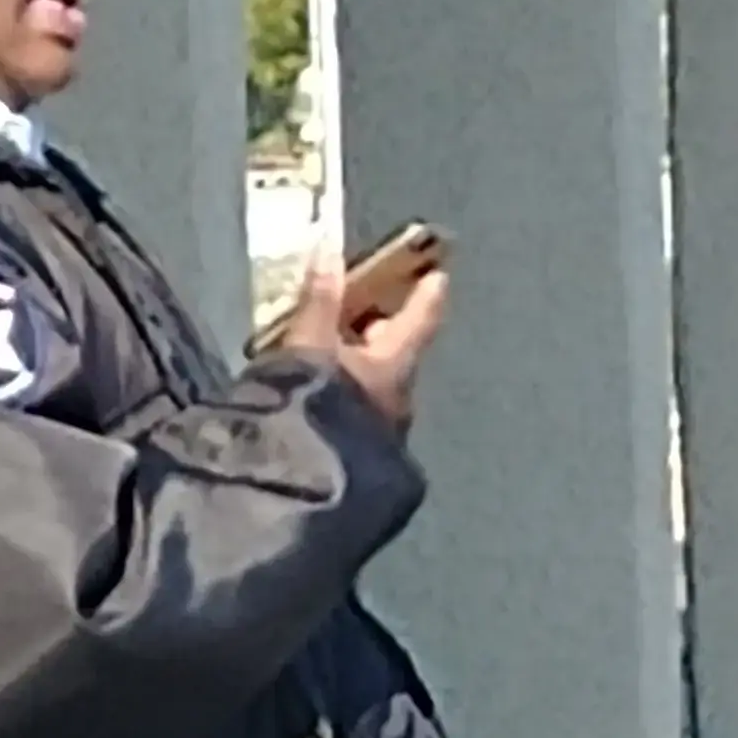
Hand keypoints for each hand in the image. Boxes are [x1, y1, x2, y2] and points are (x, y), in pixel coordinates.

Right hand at [276, 246, 450, 437]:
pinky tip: (313, 391)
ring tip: (323, 347)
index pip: (422, 318)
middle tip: (360, 305)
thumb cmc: (313, 405)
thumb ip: (319, 302)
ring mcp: (380, 431)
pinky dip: (340, 392)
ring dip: (355, 363)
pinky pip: (353, 410)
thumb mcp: (309, 346)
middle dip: (378, 327)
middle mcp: (398, 398)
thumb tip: (329, 251)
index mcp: (396, 365)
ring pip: (373, 383)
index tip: (437, 272)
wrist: (300, 487)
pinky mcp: (357, 455)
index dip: (427, 291)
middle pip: (396, 350)